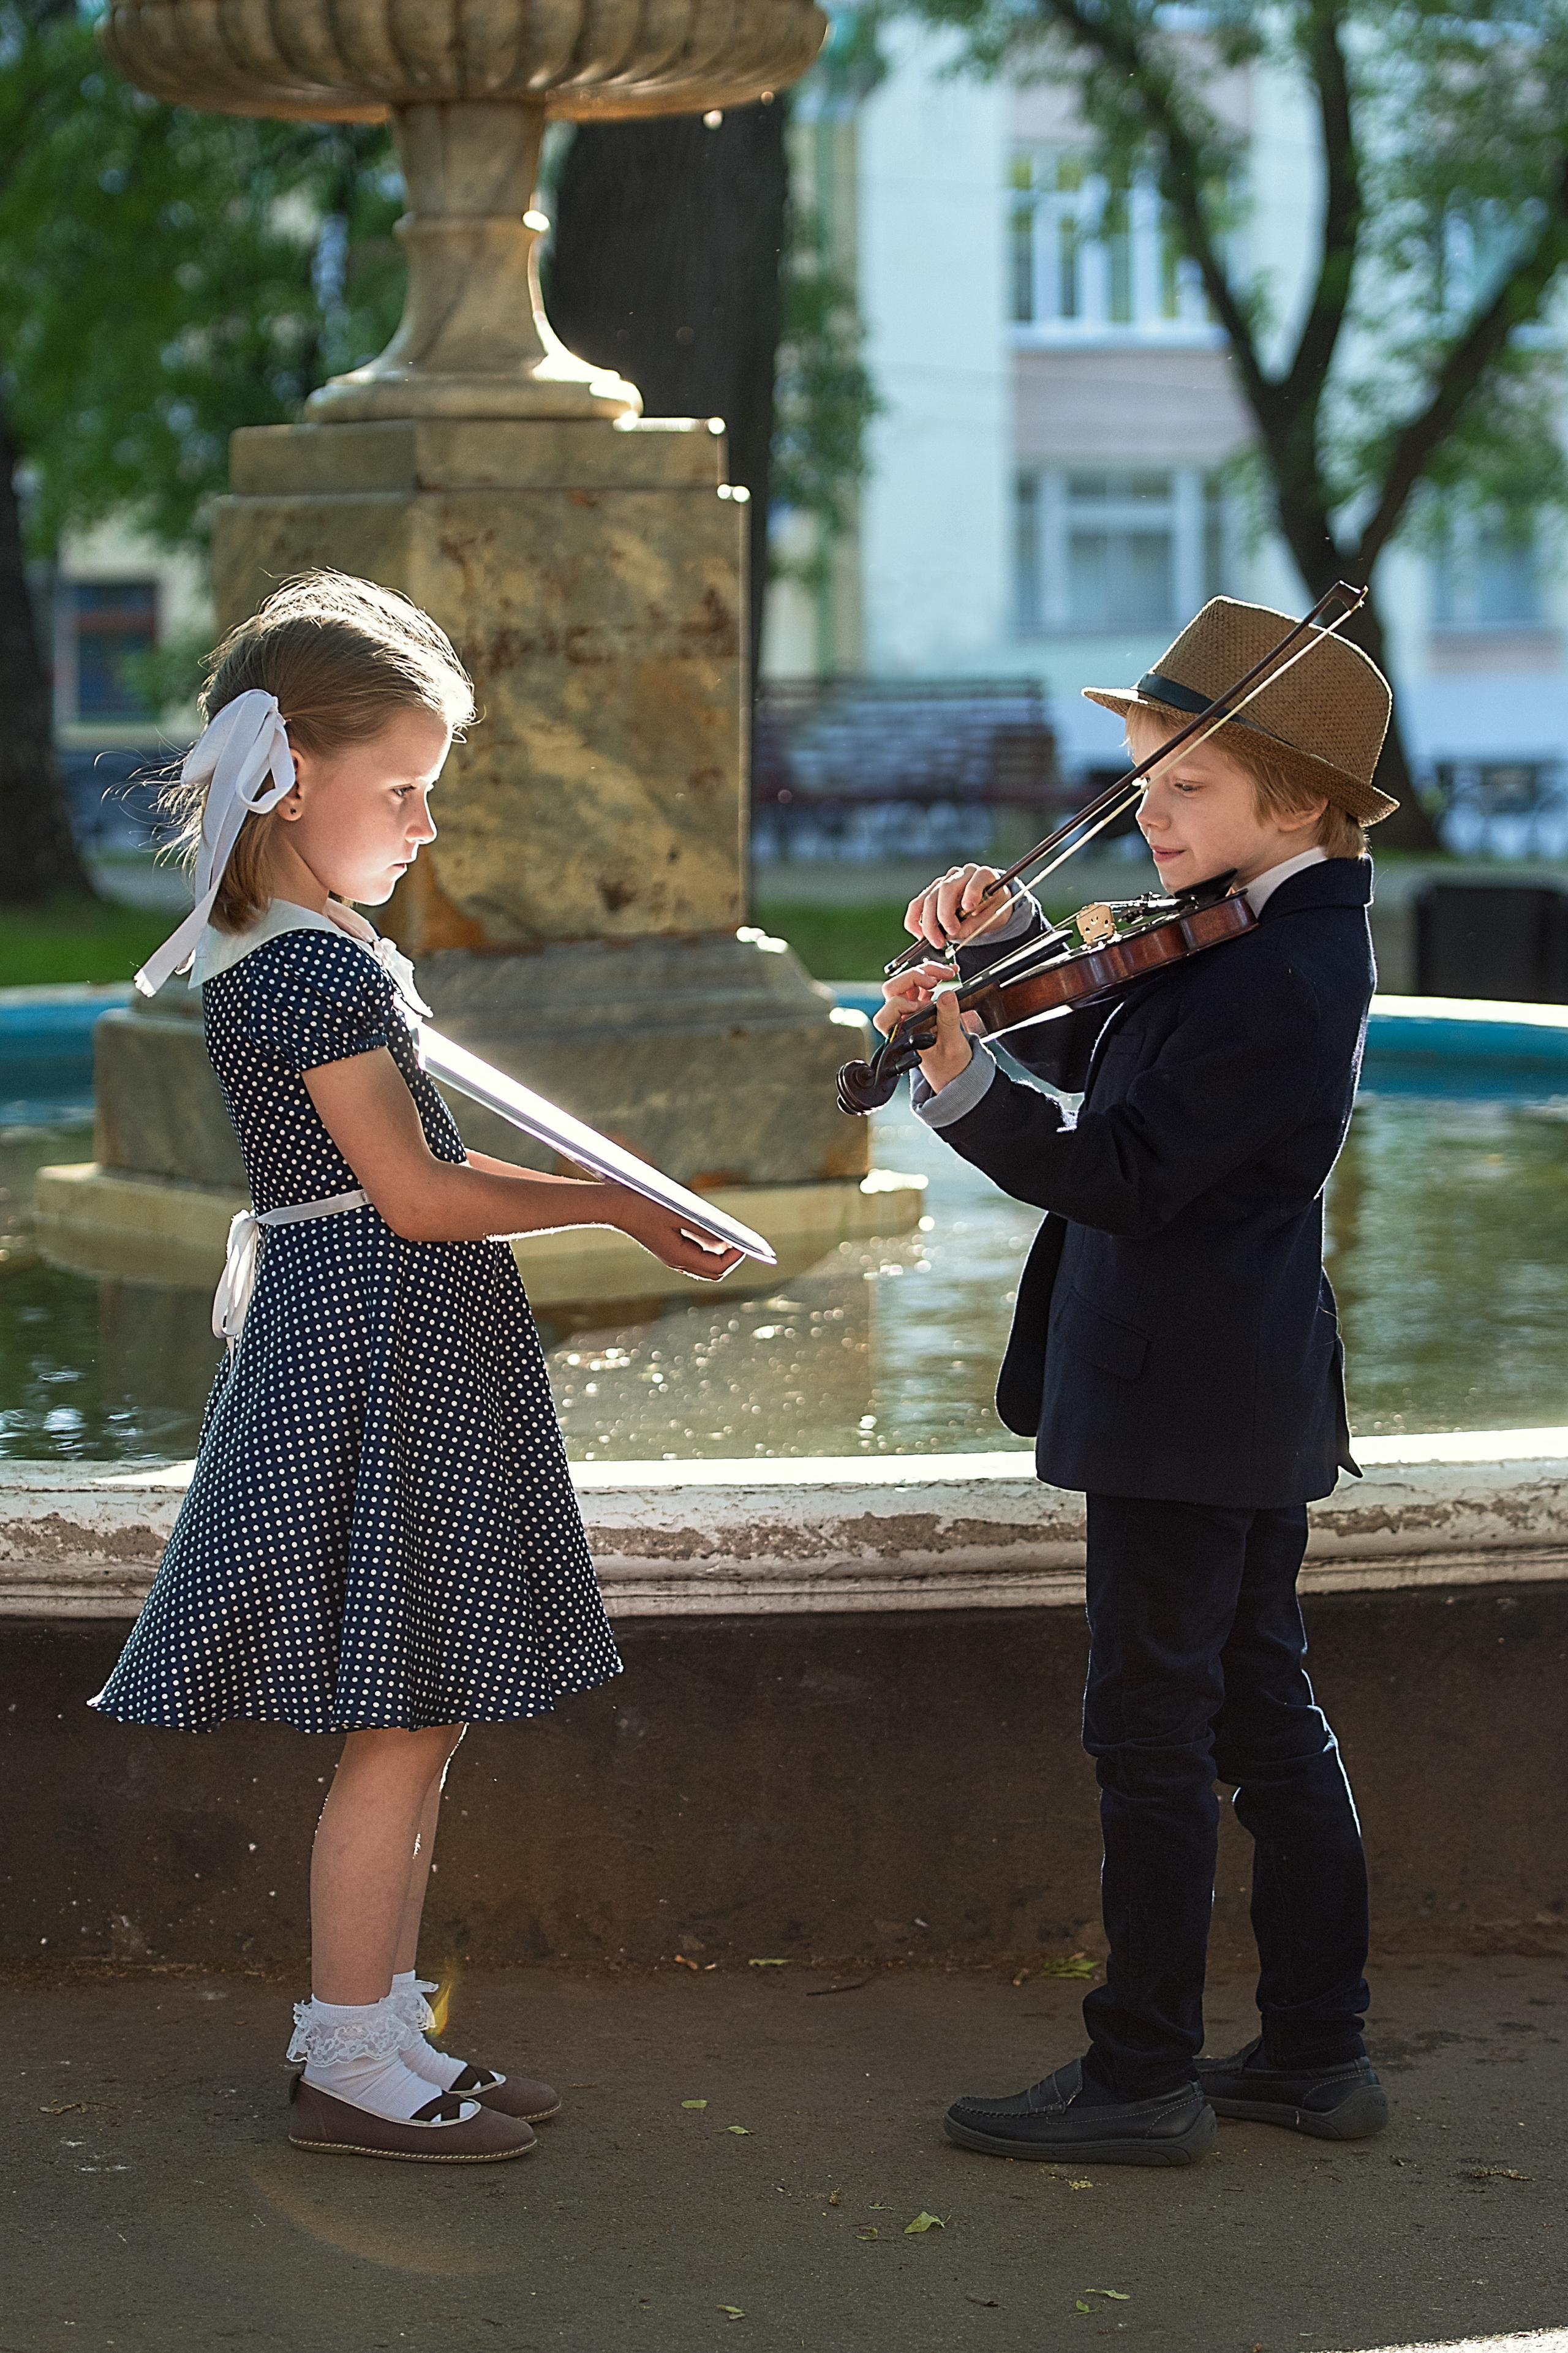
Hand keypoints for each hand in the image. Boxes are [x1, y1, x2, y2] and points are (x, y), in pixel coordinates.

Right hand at [606, 1186, 748, 1281]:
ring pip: (704, 1263)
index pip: (717, 1268)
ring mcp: (672, 1256)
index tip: (746, 1242)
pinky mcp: (668, 1247)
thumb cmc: (644, 1206)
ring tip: (731, 1234)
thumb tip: (729, 1237)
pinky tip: (713, 1229)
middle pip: (713, 1271)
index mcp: (679, 1257)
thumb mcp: (678, 1214)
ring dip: (719, 1252)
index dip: (735, 1256)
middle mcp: (676, 1261)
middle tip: (742, 1241)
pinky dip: (708, 1246)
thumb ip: (705, 1227)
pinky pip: (695, 1253)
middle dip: (730, 1258)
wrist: (614, 1205)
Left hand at [875, 960, 979, 1094]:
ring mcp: (911, 1011)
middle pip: (894, 988)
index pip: (887, 1012)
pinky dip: (936, 975)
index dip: (903, 1004)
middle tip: (936, 979)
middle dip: (915, 977)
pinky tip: (950, 973)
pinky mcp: (923, 1005)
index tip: (924, 1005)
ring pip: (908, 982)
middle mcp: (901, 1020)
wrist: (955, 1072)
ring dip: (927, 972)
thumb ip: (948, 1021)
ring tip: (948, 973)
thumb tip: (947, 995)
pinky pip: (923, 984)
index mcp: (899, 1034)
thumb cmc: (948, 1066)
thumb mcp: (952, 1046)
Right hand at [903, 863, 1012, 955]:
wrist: (988, 905)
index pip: (977, 878)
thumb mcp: (994, 918)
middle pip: (946, 888)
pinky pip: (917, 904)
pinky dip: (914, 920)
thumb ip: (975, 925)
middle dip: (944, 914)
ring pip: (929, 898)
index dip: (972, 891)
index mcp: (984, 875)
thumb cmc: (993, 908)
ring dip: (928, 923)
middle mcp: (962, 874)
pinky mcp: (932, 892)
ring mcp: (944, 882)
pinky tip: (919, 934)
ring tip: (936, 941)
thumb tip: (951, 934)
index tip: (968, 907)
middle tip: (949, 935)